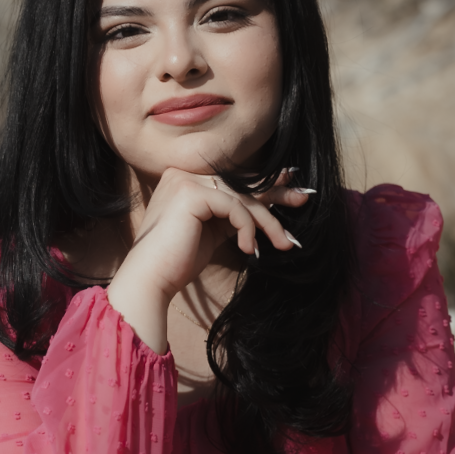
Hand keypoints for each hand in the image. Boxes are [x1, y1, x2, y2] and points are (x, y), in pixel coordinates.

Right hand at [106, 168, 313, 352]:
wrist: (150, 280)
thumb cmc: (177, 262)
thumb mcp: (212, 231)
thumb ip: (232, 213)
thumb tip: (265, 202)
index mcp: (184, 179)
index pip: (232, 180)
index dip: (264, 183)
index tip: (291, 186)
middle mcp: (182, 173)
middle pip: (240, 184)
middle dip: (276, 193)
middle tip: (304, 198)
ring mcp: (184, 180)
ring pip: (241, 197)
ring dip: (268, 221)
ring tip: (284, 242)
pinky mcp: (190, 193)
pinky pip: (234, 207)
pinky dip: (247, 228)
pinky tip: (247, 249)